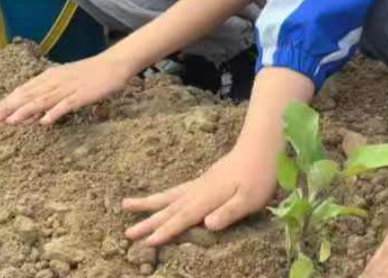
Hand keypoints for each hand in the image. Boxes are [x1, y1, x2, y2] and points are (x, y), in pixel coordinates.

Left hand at [0, 54, 136, 125]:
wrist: (113, 64)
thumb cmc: (90, 74)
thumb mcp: (65, 80)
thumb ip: (50, 92)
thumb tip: (34, 110)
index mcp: (50, 77)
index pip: (24, 89)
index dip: (8, 101)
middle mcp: (55, 81)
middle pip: (29, 95)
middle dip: (10, 107)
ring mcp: (68, 88)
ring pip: (43, 100)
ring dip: (26, 111)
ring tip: (11, 121)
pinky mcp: (82, 95)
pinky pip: (66, 105)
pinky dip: (54, 113)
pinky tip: (44, 122)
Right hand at [122, 141, 280, 246]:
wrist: (260, 146)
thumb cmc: (259, 175)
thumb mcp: (250, 198)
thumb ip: (229, 211)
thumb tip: (207, 224)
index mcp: (208, 196)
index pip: (184, 217)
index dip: (166, 230)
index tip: (147, 242)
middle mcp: (199, 189)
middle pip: (169, 207)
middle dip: (148, 221)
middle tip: (127, 233)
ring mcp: (199, 183)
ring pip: (169, 196)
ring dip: (148, 203)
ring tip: (126, 204)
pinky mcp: (204, 179)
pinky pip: (176, 190)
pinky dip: (163, 196)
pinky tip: (160, 199)